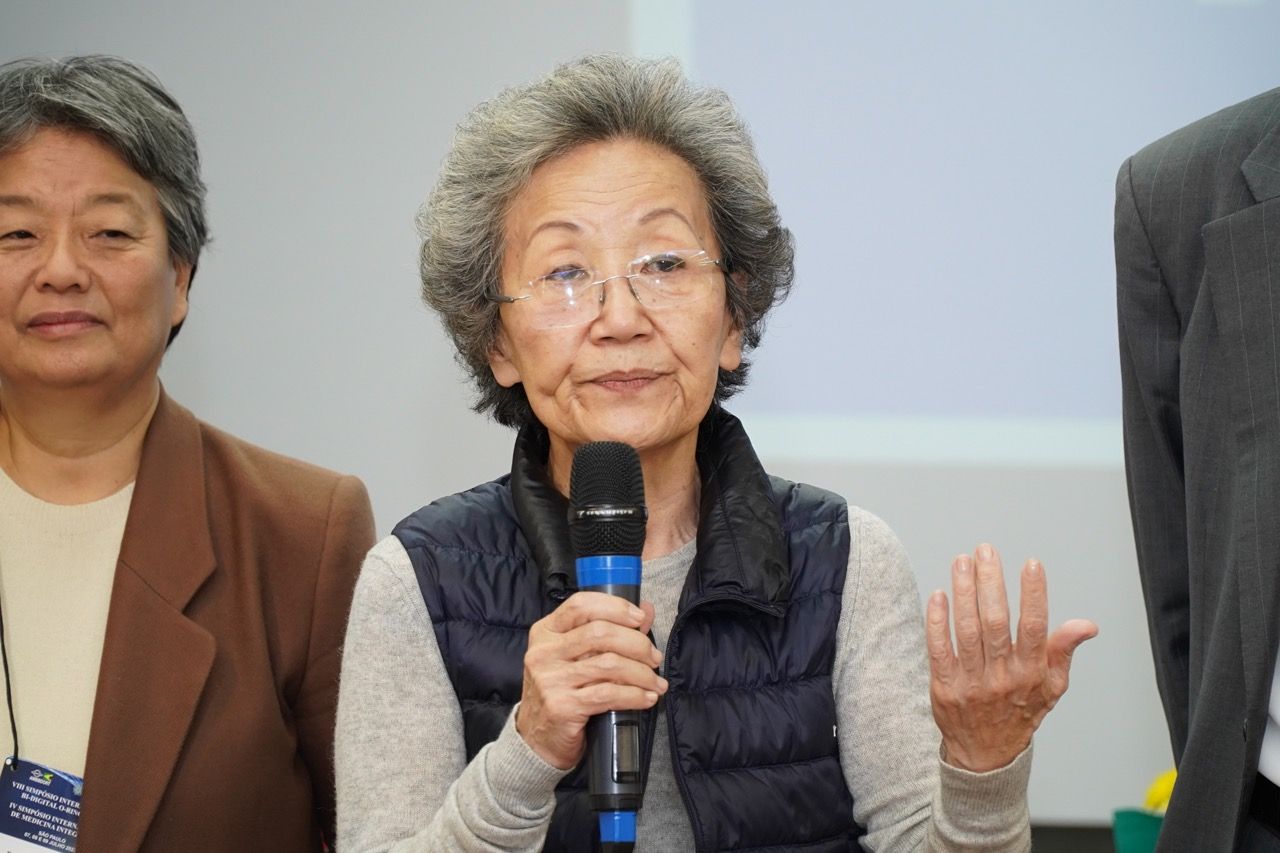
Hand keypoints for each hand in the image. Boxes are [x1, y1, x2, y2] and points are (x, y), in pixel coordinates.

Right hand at [515, 591, 666, 768]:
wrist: (537, 740)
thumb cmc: (562, 692)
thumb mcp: (577, 657)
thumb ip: (610, 631)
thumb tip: (646, 610)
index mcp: (545, 632)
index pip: (581, 605)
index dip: (616, 608)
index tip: (640, 619)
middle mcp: (544, 652)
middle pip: (601, 633)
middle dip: (637, 644)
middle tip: (654, 658)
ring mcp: (551, 680)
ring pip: (610, 664)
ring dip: (642, 673)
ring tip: (656, 682)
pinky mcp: (562, 706)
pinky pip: (609, 694)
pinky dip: (635, 695)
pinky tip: (647, 698)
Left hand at [926, 543, 1096, 771]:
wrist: (986, 755)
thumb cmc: (1021, 713)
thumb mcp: (1052, 688)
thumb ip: (1064, 652)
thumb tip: (1087, 625)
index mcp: (1031, 673)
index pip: (1036, 628)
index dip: (1035, 595)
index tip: (1032, 564)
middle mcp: (1003, 677)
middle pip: (996, 623)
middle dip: (991, 583)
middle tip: (986, 551)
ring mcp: (972, 682)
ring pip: (967, 631)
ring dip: (963, 592)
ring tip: (962, 561)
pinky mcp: (945, 687)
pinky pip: (939, 650)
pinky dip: (937, 621)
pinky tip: (938, 595)